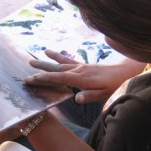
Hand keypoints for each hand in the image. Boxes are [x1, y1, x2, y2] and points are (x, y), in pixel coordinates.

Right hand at [25, 50, 145, 103]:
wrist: (124, 71)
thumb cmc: (115, 85)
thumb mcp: (105, 94)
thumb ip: (90, 96)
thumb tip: (76, 98)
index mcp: (81, 79)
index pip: (59, 79)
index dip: (45, 79)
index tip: (32, 79)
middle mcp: (78, 70)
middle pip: (56, 70)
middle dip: (41, 71)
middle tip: (26, 72)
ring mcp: (80, 66)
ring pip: (59, 64)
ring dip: (45, 62)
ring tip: (32, 60)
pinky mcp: (83, 65)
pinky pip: (67, 60)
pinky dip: (57, 57)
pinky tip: (49, 52)